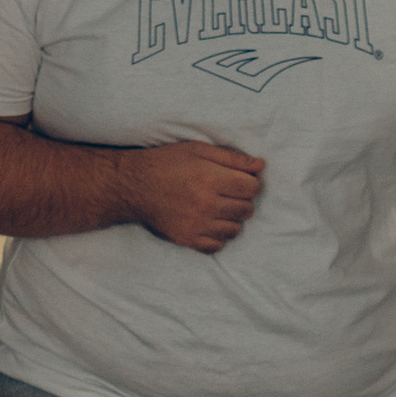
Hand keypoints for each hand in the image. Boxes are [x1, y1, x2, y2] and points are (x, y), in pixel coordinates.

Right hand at [121, 140, 267, 251]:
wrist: (134, 186)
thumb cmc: (167, 164)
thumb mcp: (198, 150)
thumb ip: (232, 158)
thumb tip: (261, 165)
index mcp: (211, 179)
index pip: (252, 188)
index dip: (252, 183)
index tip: (242, 180)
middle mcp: (206, 205)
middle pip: (246, 209)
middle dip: (243, 200)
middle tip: (228, 193)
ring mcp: (197, 225)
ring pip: (235, 230)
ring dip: (232, 219)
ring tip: (218, 208)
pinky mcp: (187, 239)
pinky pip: (216, 246)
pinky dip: (218, 236)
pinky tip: (209, 223)